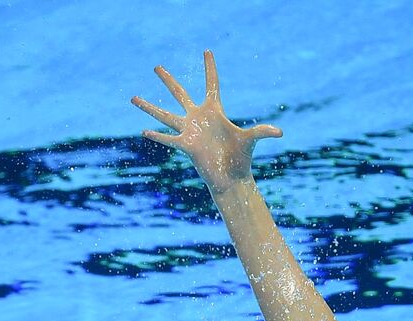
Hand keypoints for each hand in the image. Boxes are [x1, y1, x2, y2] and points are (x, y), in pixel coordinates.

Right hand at [131, 50, 281, 186]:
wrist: (231, 178)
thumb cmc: (241, 158)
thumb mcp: (251, 140)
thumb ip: (262, 131)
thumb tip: (279, 132)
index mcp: (214, 111)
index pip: (212, 83)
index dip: (210, 67)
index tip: (207, 51)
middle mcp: (198, 118)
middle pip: (180, 94)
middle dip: (168, 80)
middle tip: (156, 67)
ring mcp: (189, 131)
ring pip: (165, 115)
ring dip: (149, 107)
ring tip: (133, 98)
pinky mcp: (185, 145)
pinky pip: (168, 138)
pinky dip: (157, 136)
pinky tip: (143, 131)